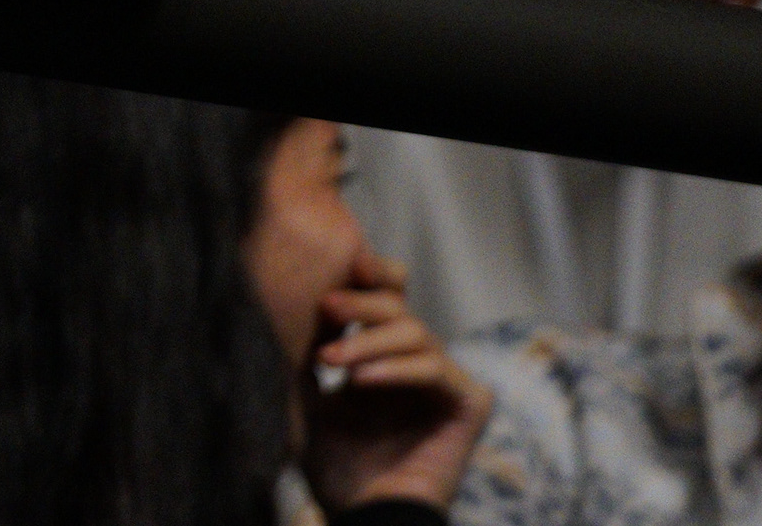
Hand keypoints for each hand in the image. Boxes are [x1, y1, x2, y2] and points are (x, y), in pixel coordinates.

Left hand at [298, 249, 490, 516]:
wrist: (365, 520)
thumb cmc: (337, 472)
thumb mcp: (310, 403)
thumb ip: (311, 355)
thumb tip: (292, 300)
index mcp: (383, 356)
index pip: (387, 295)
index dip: (369, 273)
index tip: (338, 261)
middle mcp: (417, 364)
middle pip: (400, 306)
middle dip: (362, 301)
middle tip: (327, 306)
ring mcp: (446, 382)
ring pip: (416, 332)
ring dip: (369, 341)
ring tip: (332, 361)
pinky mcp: (469, 403)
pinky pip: (436, 368)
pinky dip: (397, 368)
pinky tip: (362, 381)